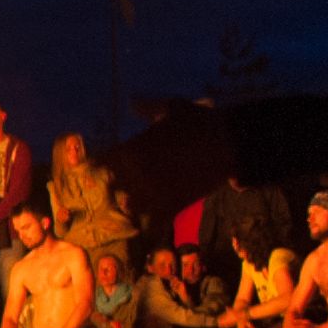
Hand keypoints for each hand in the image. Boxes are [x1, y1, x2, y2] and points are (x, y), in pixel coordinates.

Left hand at [108, 99, 236, 237]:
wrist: (229, 142)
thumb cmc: (199, 122)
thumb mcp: (172, 109)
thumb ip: (149, 108)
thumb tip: (133, 102)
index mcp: (132, 149)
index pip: (100, 164)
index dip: (99, 167)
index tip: (99, 169)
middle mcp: (137, 173)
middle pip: (111, 188)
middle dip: (113, 188)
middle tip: (114, 190)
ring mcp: (154, 192)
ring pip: (129, 206)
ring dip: (130, 205)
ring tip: (132, 206)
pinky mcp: (173, 206)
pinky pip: (154, 222)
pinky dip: (151, 224)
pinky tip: (150, 225)